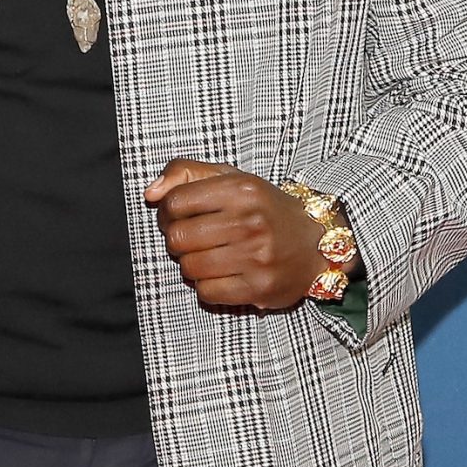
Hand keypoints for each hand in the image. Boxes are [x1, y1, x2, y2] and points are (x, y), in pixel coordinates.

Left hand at [144, 158, 330, 311]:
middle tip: (194, 240)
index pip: (174, 202)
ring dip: (192, 265)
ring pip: (189, 268)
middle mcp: (250, 222)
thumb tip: (150, 194)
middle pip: (177, 239)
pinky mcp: (259, 287)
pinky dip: (208, 286)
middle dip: (178, 241)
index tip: (179, 217)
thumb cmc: (266, 210)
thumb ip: (186, 173)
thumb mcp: (232, 179)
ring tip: (210, 257)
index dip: (168, 213)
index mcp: (241, 189)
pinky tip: (223, 274)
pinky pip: (206, 293)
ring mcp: (256, 257)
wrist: (317, 243)